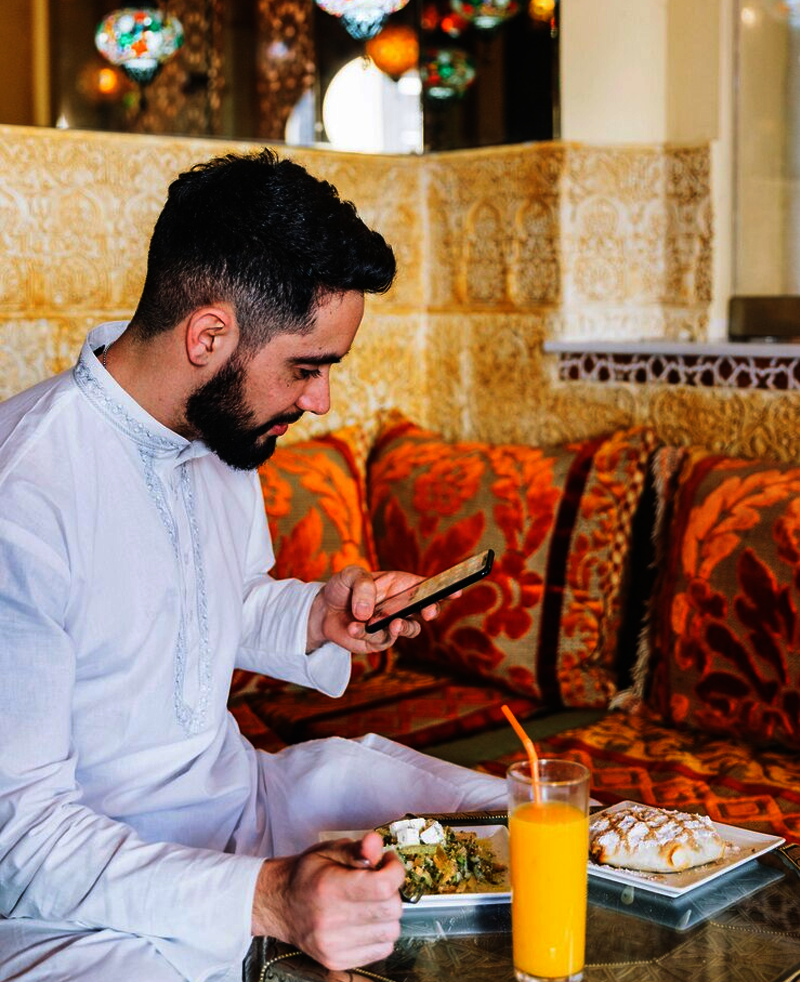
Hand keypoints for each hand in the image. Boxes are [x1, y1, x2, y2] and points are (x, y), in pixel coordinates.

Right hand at [251, 832, 404, 969]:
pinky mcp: (337, 961)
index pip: (383, 886)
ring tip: (371, 902)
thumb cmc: (307, 874)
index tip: (388, 863)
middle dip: (392, 891)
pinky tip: (366, 920)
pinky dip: (380, 934)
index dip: (394, 870)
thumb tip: (377, 842)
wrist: (279, 904)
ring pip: (390, 932)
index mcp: (329, 888)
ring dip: (387, 914)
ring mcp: (333, 946)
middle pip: (391, 910)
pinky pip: (381, 950)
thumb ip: (357, 848)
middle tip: (379, 881)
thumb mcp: (329, 850)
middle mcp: (330, 921)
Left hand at [307, 566, 451, 654]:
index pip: (426, 586)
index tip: (457, 590)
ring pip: (410, 628)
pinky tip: (353, 626)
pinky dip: (367, 633)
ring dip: (401, 627)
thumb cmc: (342, 588)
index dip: (444, 588)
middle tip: (427, 612)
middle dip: (431, 610)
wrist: (323, 611)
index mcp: (399, 584)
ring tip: (390, 623)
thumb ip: (363, 586)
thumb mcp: (350, 575)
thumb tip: (370, 611)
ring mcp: (392, 624)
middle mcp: (401, 605)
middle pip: (427, 609)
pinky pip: (382, 639)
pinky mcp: (379, 641)